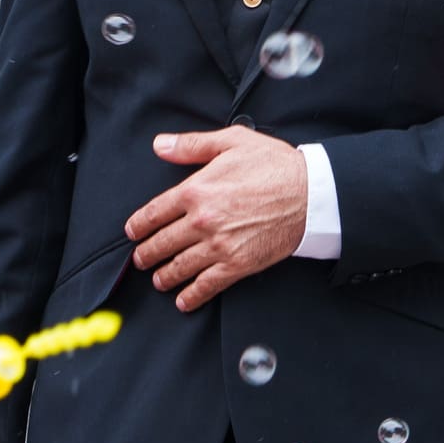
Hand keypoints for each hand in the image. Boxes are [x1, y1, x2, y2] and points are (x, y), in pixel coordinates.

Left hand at [127, 127, 306, 309]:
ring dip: (164, 276)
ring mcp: (218, 246)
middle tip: (141, 259)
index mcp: (196, 190)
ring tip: (159, 279)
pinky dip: (192, 295)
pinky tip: (184, 300)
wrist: (310, 194)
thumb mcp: (232, 142)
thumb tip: (160, 145)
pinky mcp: (237, 265)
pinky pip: (207, 285)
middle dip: (147, 253)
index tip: (133, 232)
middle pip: (161, 243)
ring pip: (179, 267)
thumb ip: (192, 145)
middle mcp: (202, 221)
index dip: (139, 225)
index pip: (154, 212)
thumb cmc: (274, 165)